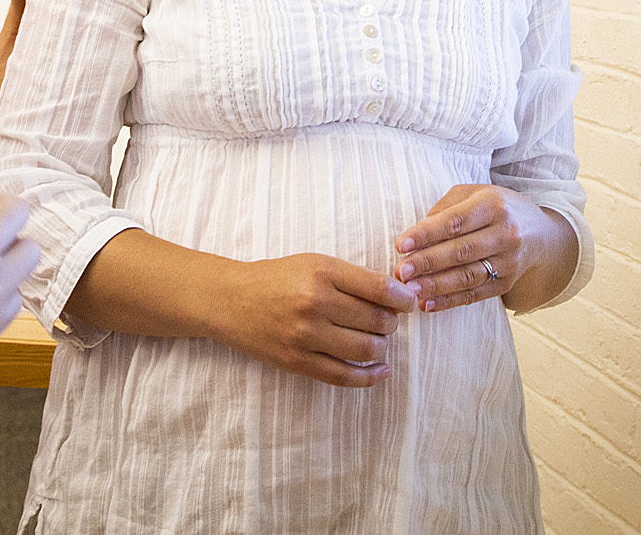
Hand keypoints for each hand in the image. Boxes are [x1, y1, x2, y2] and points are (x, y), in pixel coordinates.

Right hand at [213, 253, 418, 387]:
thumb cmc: (278, 278)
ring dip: (382, 347)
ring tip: (379, 340)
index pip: (378, 288)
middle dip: (391, 323)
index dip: (402, 298)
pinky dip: (369, 376)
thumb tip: (396, 296)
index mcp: (322, 272)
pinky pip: (343, 376)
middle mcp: (315, 303)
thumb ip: (352, 278)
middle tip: (388, 320)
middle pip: (376, 321)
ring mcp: (305, 336)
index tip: (409, 302)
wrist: (231, 300)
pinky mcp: (297, 362)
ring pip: (365, 350)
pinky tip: (381, 370)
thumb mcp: (314, 263)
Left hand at [391, 186, 547, 311]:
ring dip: (436, 286)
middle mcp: (505, 233)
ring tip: (409, 290)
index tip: (401, 244)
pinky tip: (427, 304)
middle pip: (461, 251)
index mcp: (493, 205)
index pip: (456, 221)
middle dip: (428, 262)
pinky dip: (449, 301)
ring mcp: (508, 261)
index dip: (427, 234)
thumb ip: (445, 208)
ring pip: (468, 277)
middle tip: (400, 271)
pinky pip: (474, 295)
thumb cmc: (496, 209)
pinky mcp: (506, 283)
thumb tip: (418, 232)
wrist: (539, 233)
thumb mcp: (473, 194)